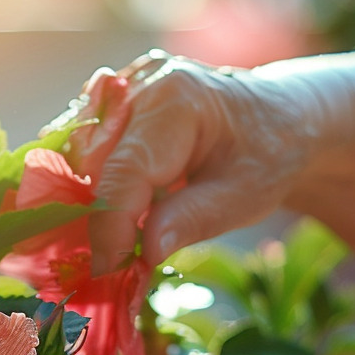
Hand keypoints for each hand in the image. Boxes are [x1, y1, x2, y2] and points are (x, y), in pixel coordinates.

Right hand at [65, 52, 323, 272]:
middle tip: (105, 265)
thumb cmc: (268, 155)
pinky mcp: (112, 103)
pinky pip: (82, 147)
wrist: (278, 118)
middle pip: (91, 162)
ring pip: (76, 154)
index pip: (126, 171)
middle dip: (92, 218)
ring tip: (107, 240)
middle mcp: (141, 84)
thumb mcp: (244, 196)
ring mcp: (122, 89)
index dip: (111, 226)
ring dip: (83, 201)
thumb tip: (145, 253)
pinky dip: (87, 184)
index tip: (107, 270)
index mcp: (177, 99)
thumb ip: (193, 220)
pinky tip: (106, 213)